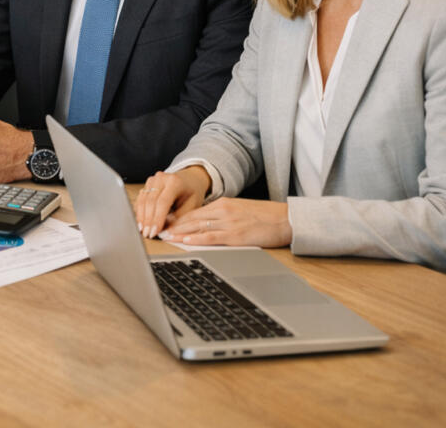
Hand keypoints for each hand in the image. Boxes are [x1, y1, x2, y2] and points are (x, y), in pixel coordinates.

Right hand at [133, 168, 209, 237]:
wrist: (190, 179)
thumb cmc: (192, 193)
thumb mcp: (192, 206)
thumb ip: (178, 218)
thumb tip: (164, 231)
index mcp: (175, 182)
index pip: (162, 202)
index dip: (157, 218)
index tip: (154, 232)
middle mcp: (161, 178)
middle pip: (150, 201)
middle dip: (148, 220)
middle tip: (147, 234)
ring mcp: (152, 180)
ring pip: (142, 200)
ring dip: (141, 217)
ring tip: (143, 230)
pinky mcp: (147, 185)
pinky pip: (140, 199)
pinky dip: (140, 212)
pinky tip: (141, 222)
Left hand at [161, 199, 291, 247]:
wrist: (287, 219)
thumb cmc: (265, 217)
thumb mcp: (240, 210)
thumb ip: (223, 215)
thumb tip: (205, 225)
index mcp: (223, 204)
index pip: (194, 212)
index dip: (178, 219)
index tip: (165, 224)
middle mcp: (223, 210)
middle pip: (192, 219)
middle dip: (174, 226)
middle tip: (158, 231)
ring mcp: (229, 222)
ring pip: (198, 227)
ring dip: (180, 233)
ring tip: (166, 237)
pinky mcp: (237, 234)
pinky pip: (212, 236)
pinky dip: (197, 239)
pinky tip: (186, 241)